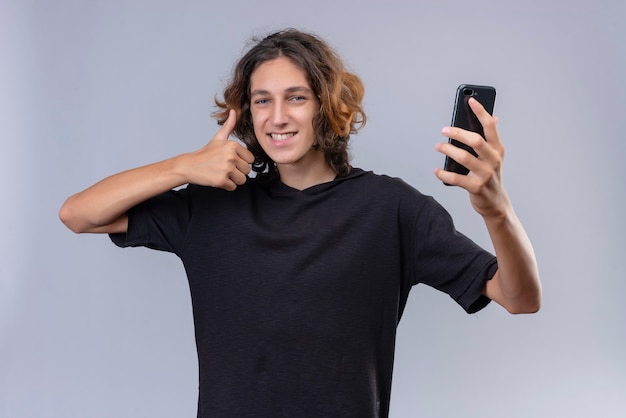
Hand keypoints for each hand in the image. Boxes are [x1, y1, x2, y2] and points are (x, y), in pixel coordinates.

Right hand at [181, 109, 254, 190]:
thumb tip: (233, 111)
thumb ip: (229, 126)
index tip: (230, 160)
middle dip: (237, 171)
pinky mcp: (222, 180)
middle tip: (224, 167)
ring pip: (242, 180)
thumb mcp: (218, 138)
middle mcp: (231, 156)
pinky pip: (233, 187)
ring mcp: (226, 169)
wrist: (189, 166)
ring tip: (221, 173)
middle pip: (247, 170)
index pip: (251, 159)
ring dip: (233, 179)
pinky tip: (217, 178)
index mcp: (233, 145)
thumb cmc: (205, 153)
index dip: (241, 162)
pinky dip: (226, 186)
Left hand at [434, 97, 508, 218]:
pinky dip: (443, 173)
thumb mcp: (495, 157)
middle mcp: (494, 160)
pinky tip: (436, 170)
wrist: (496, 204)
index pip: (491, 127)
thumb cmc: (491, 177)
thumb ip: (492, 139)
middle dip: (458, 132)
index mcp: (498, 150)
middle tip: (444, 129)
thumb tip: (494, 117)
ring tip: (438, 146)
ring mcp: (486, 174)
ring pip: (464, 157)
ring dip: (448, 150)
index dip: (481, 112)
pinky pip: (456, 178)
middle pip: (475, 140)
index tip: (470, 100)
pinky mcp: (476, 187)